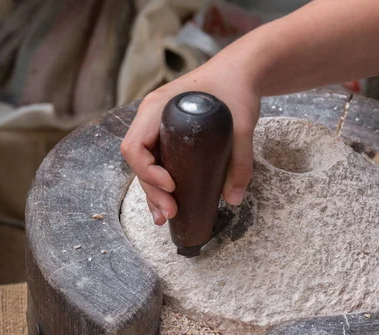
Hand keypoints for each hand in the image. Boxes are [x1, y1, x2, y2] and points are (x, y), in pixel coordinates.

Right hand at [120, 59, 260, 224]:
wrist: (242, 72)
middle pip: (138, 160)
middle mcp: (152, 118)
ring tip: (164, 217)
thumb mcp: (243, 126)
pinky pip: (158, 161)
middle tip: (170, 213)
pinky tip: (169, 203)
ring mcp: (159, 127)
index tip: (172, 186)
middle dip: (151, 190)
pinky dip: (160, 183)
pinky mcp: (171, 136)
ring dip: (152, 192)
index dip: (147, 171)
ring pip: (146, 164)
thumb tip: (233, 199)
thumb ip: (241, 162)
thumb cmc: (236, 89)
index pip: (135, 146)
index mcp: (158, 108)